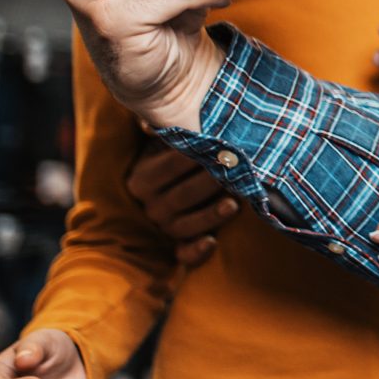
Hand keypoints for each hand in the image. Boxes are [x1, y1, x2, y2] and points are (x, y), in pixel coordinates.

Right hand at [126, 141, 237, 266]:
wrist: (174, 188)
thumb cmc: (171, 160)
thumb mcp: (161, 145)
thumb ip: (159, 131)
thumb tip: (149, 124)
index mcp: (141, 180)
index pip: (169, 167)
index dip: (194, 155)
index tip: (218, 143)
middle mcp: (150, 207)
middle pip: (183, 195)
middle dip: (210, 182)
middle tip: (236, 168)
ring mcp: (164, 228)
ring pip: (188, 224)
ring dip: (211, 215)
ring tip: (234, 203)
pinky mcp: (178, 247)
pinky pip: (185, 255)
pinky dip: (197, 251)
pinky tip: (212, 242)